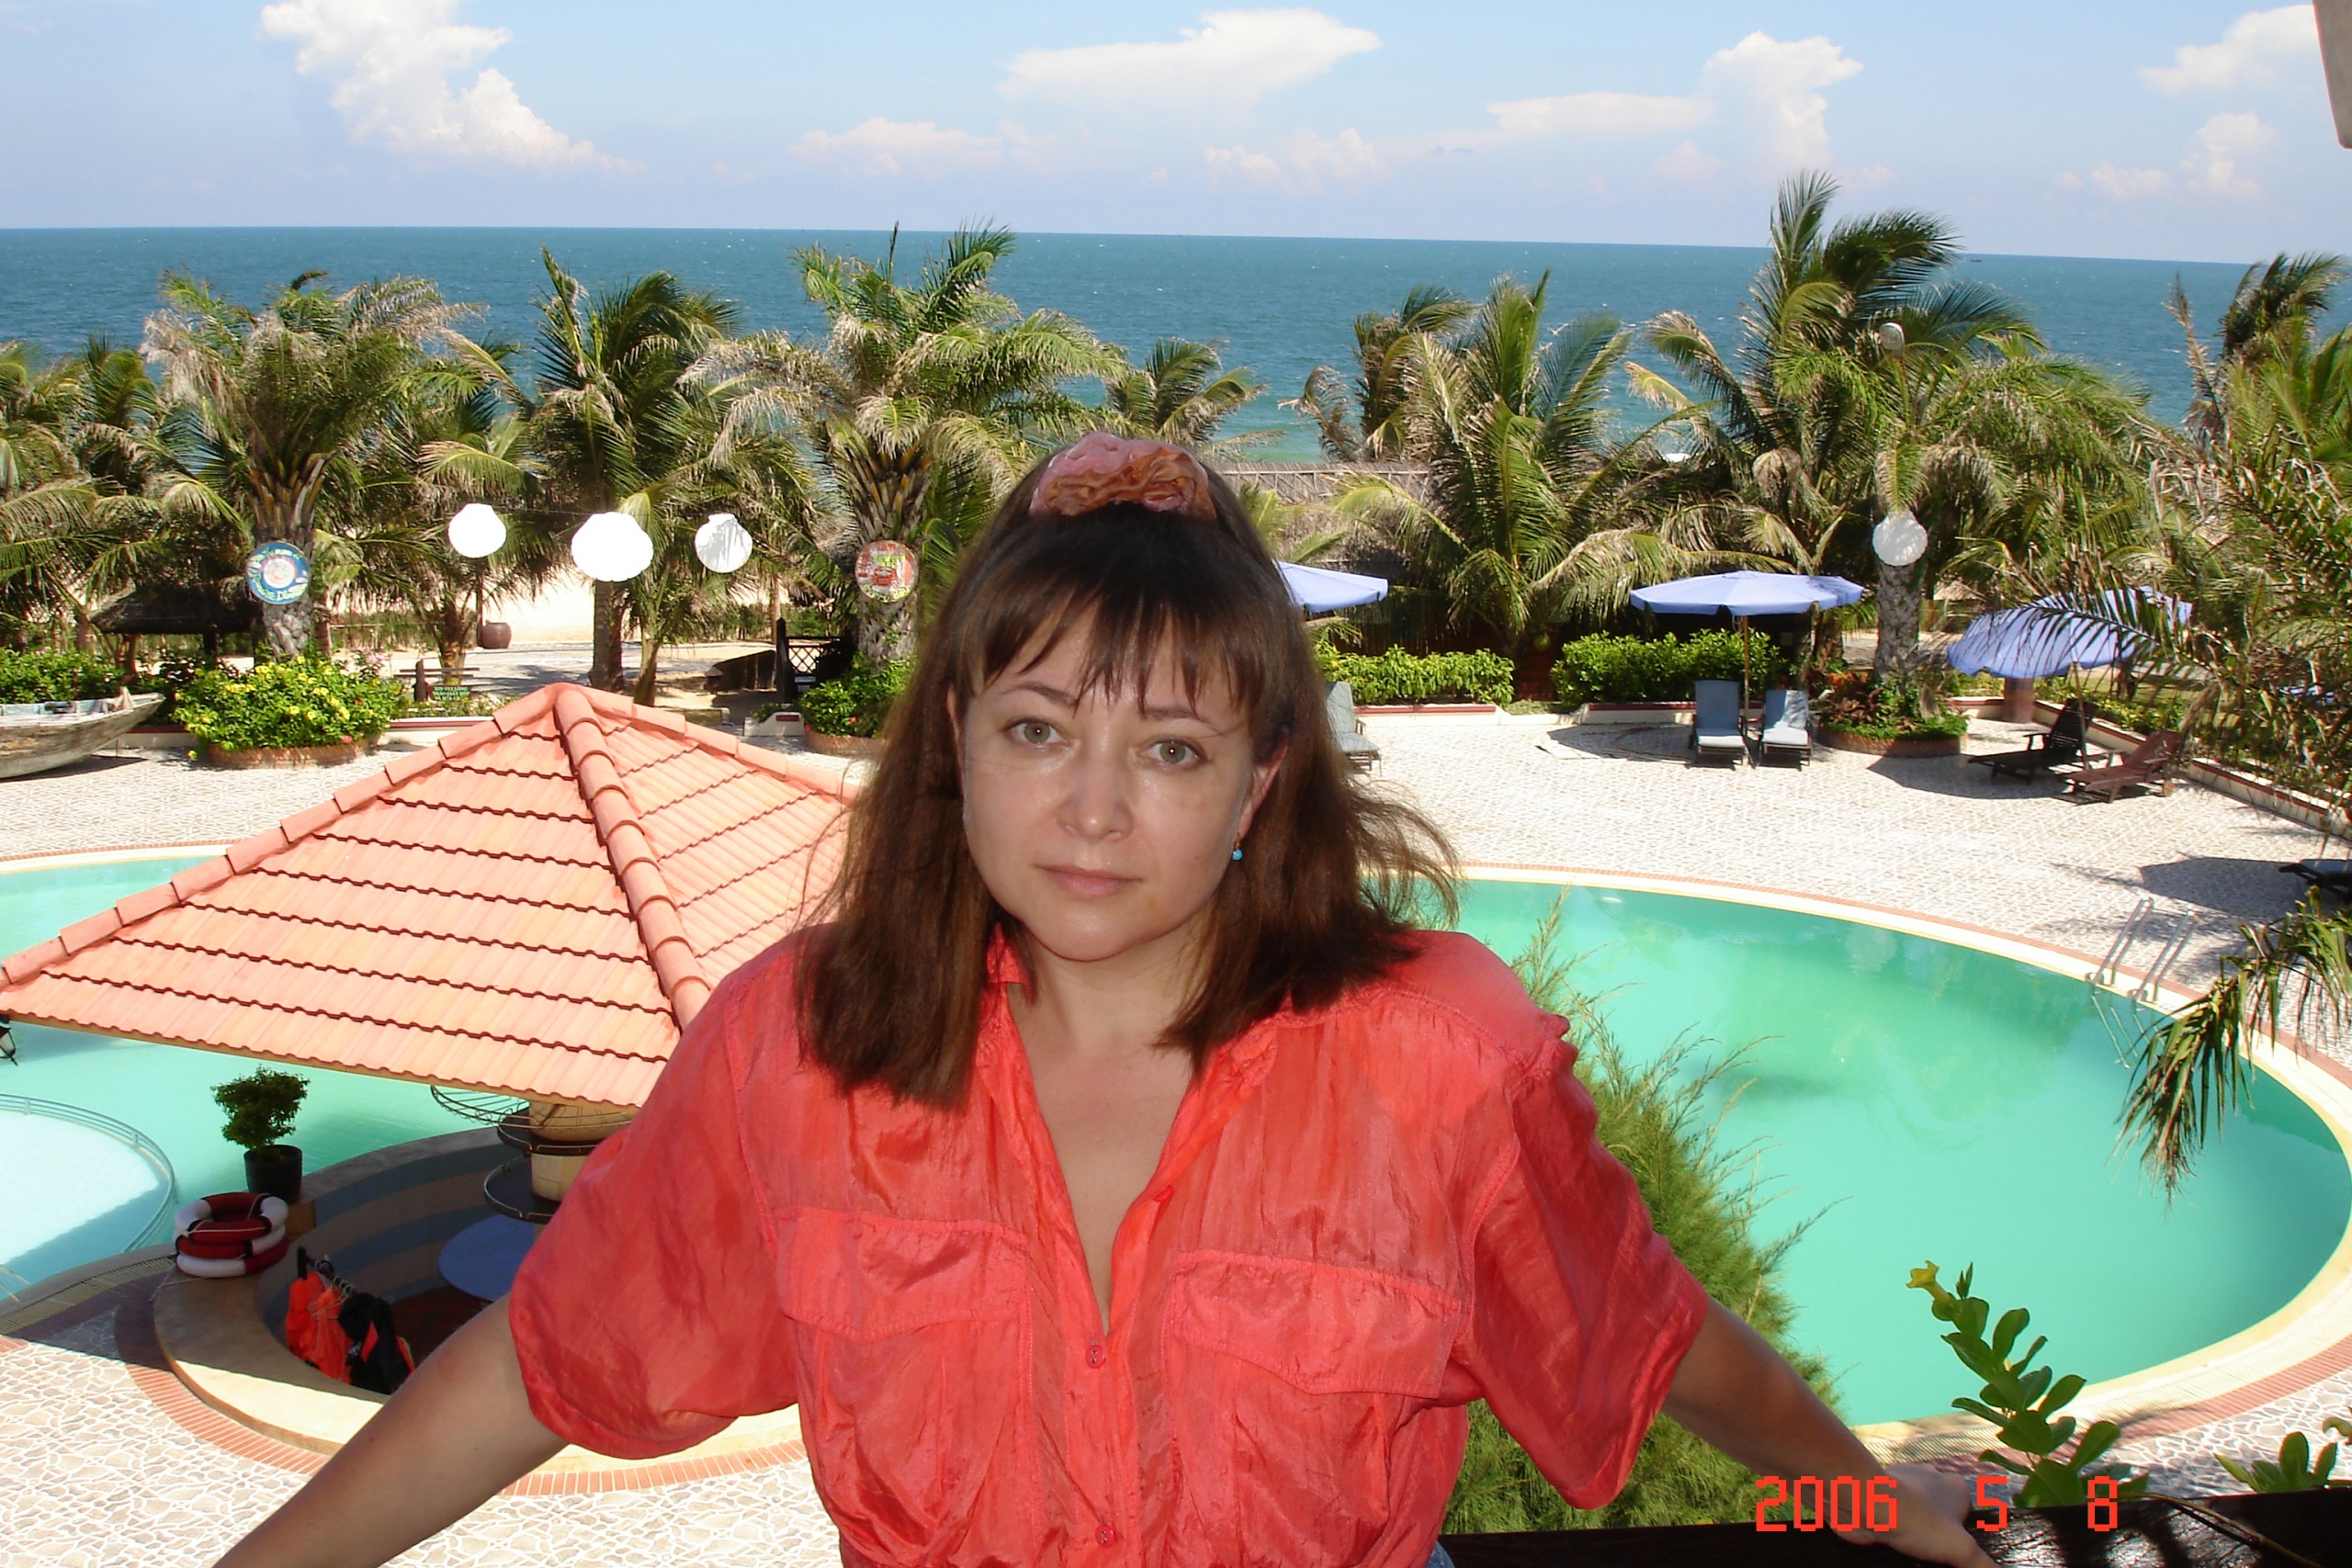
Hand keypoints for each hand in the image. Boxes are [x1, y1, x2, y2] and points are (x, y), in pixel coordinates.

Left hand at [1834, 1463, 1998, 1567]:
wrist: (1865, 1503)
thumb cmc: (1919, 1519)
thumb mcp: (1962, 1549)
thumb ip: (1983, 1565)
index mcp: (1955, 1487)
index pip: (1969, 1512)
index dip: (1966, 1535)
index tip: (1961, 1555)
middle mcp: (1930, 1481)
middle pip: (1941, 1514)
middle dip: (1939, 1536)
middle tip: (1939, 1560)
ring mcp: (1902, 1488)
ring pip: (1914, 1516)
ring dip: (1914, 1535)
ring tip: (1916, 1558)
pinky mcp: (1880, 1498)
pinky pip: (1891, 1518)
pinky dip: (1892, 1533)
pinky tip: (1894, 1550)